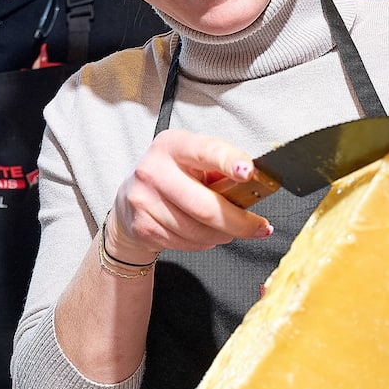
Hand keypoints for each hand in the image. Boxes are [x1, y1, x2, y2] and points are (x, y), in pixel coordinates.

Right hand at [106, 129, 273, 260]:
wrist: (129, 202)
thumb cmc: (173, 178)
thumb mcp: (193, 163)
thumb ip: (221, 171)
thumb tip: (255, 187)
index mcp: (172, 145)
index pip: (205, 150)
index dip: (228, 161)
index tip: (248, 172)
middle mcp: (153, 170)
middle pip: (205, 206)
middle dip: (239, 222)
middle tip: (258, 227)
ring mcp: (144, 200)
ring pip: (199, 231)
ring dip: (222, 234)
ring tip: (226, 228)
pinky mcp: (143, 227)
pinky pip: (187, 244)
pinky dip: (203, 242)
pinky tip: (201, 233)